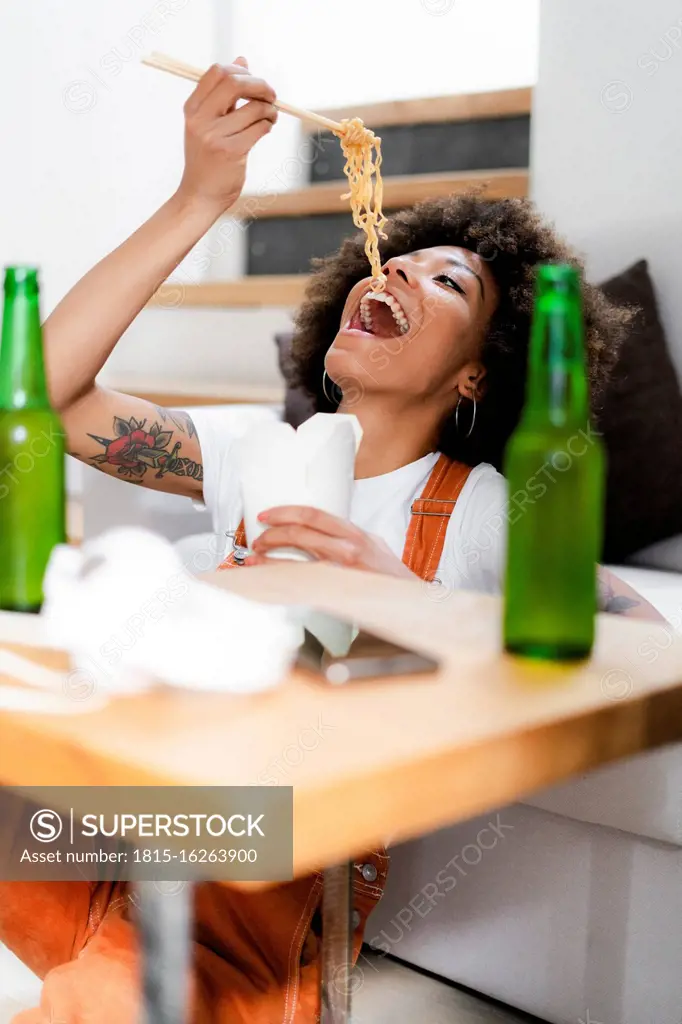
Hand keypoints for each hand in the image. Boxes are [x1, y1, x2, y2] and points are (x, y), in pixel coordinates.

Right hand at [176, 56, 276, 215]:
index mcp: (192, 109)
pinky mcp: (231, 152)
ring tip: (270, 116)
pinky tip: (266, 129)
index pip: (217, 72)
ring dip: (269, 109)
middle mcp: (200, 120)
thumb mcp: (209, 123)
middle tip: (271, 95)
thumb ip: (224, 94)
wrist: (200, 195)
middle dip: (259, 85)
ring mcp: (215, 136)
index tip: (254, 82)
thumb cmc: (207, 158)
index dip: (241, 71)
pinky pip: (259, 128)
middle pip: (234, 83)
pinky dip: (268, 125)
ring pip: (252, 108)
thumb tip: (242, 61)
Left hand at [246, 506, 415, 578]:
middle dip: (272, 533)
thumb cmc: (391, 577)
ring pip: (297, 557)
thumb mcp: (374, 545)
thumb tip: (319, 532)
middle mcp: (349, 547)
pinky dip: (280, 576)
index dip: (285, 512)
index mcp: (355, 534)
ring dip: (270, 556)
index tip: (267, 515)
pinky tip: (268, 575)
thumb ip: (348, 537)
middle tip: (258, 539)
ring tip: (256, 557)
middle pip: (301, 532)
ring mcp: (343, 570)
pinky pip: (302, 580)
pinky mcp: (338, 590)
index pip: (314, 515)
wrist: (409, 602)